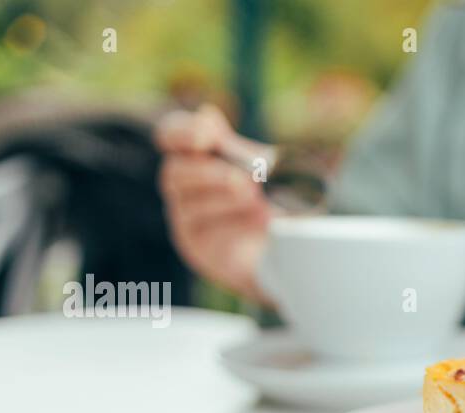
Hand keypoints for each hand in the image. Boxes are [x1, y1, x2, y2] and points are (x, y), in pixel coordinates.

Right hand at [155, 104, 274, 303]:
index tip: (206, 135)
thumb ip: (237, 144)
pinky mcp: (194, 245)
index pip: (171, 136)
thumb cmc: (276, 200)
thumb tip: (206, 113)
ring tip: (254, 199)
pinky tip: (253, 220)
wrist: (292, 247)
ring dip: (223, 198)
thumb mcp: (268, 169)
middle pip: (174, 172)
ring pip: (186, 203)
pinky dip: (226, 223)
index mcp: (199, 156)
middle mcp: (185, 185)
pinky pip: (199, 230)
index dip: (182, 131)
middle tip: (246, 181)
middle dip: (211, 173)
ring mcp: (186, 216)